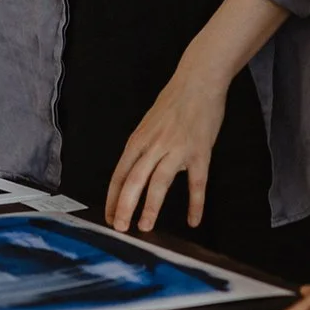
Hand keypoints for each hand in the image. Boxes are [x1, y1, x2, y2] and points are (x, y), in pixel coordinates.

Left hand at [106, 58, 227, 233]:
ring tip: (145, 227)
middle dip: (125, 206)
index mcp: (138, 140)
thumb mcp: (148, 124)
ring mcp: (177, 149)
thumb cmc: (173, 102)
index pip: (120, 174)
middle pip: (134, 180)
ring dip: (151, 207)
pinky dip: (195, 204)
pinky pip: (197, 183)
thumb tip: (132, 173)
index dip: (113, 198)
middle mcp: (154, 145)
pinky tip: (193, 220)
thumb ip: (141, 148)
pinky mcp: (200, 152)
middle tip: (120, 227)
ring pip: (159, 183)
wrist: (198, 81)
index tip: (110, 216)